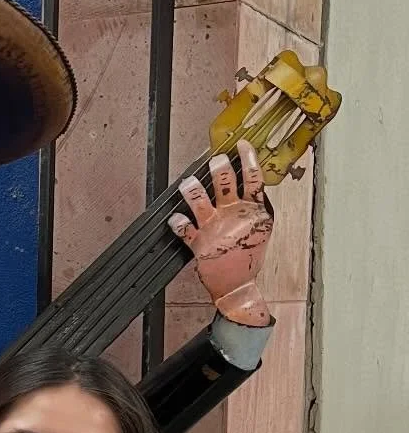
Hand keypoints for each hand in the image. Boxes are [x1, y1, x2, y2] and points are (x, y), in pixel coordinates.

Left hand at [168, 140, 273, 325]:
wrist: (238, 287)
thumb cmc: (246, 256)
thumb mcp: (260, 228)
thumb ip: (253, 205)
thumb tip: (249, 178)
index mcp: (255, 211)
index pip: (254, 179)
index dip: (248, 160)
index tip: (242, 145)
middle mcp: (235, 217)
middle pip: (226, 185)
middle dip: (219, 169)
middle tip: (215, 159)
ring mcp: (216, 230)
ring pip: (201, 203)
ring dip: (192, 190)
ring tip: (188, 183)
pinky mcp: (199, 245)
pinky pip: (184, 229)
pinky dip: (177, 222)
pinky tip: (173, 217)